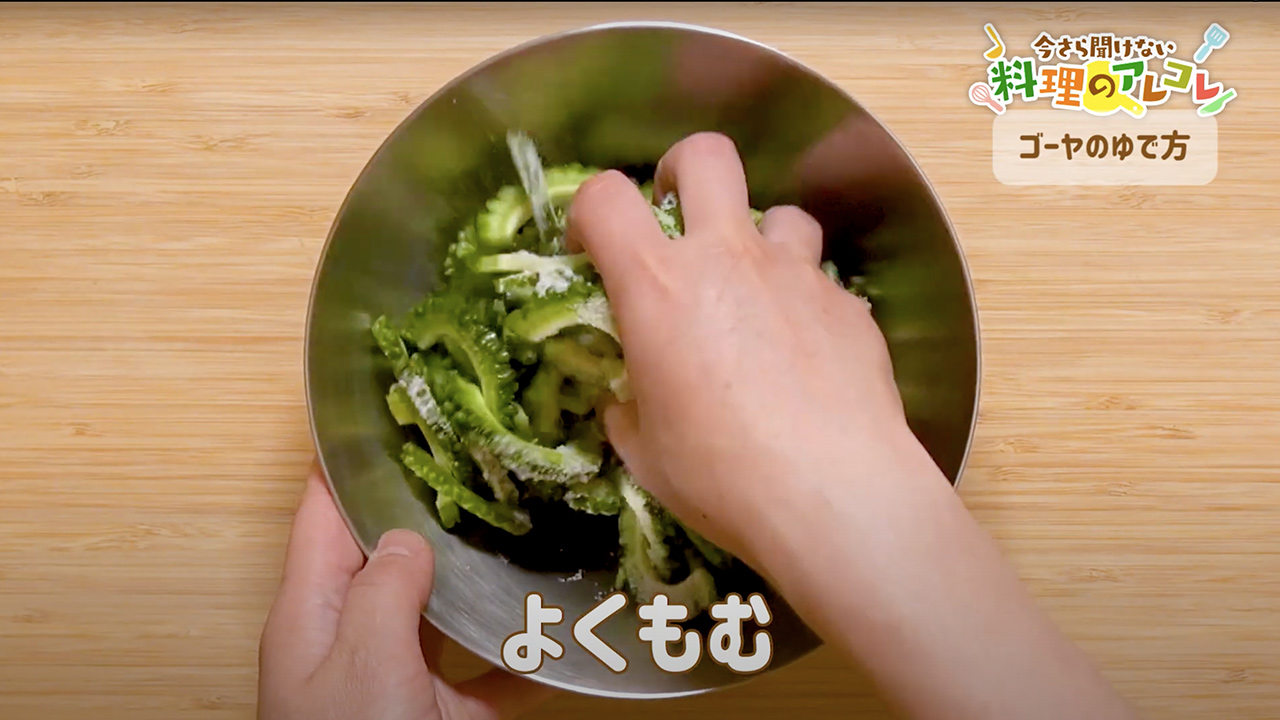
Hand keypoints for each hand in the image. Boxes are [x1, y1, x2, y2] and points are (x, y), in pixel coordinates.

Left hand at [258, 463, 553, 719]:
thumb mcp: (364, 660)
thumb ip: (384, 589)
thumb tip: (407, 536)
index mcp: (312, 613)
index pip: (322, 514)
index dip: (346, 460)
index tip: (388, 412)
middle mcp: (348, 639)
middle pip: (386, 555)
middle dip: (432, 510)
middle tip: (483, 460)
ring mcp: (391, 678)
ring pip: (438, 609)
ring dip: (480, 578)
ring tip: (528, 532)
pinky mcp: (432, 714)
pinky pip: (480, 671)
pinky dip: (517, 655)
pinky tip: (557, 636)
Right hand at [567, 132, 1136, 719]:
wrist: (834, 495)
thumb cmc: (720, 476)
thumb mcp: (645, 451)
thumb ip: (628, 406)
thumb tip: (627, 400)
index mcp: (658, 286)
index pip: (604, 196)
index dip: (588, 210)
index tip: (590, 246)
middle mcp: (728, 258)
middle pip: (707, 156)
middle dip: (683, 170)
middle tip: (678, 214)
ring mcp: (797, 274)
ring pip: (780, 213)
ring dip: (760, 240)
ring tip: (756, 292)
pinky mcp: (849, 305)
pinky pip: (821, 280)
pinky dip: (804, 302)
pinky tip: (807, 355)